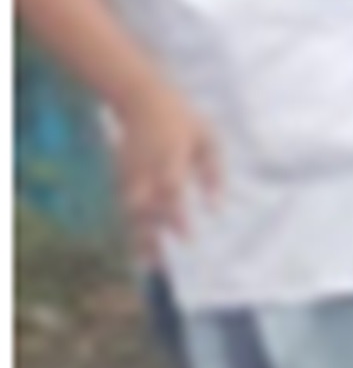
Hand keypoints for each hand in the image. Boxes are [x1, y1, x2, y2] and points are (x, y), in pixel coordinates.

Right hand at [109, 80, 223, 258]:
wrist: (140, 100)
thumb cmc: (183, 120)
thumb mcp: (208, 139)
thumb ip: (213, 172)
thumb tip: (217, 206)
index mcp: (171, 159)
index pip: (172, 193)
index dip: (177, 217)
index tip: (188, 240)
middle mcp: (146, 170)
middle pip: (147, 210)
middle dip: (152, 239)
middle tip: (162, 267)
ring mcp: (129, 174)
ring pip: (132, 213)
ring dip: (139, 238)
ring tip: (148, 265)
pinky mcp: (119, 175)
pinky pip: (124, 206)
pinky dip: (130, 226)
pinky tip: (137, 248)